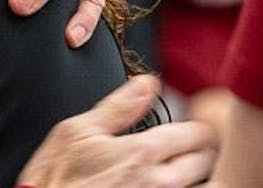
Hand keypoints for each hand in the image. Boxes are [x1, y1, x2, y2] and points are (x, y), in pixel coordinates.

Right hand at [17, 76, 218, 187]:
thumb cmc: (55, 179)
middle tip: (191, 147)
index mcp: (142, 153)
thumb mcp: (76, 132)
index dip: (197, 126)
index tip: (192, 126)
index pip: (195, 134)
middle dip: (202, 150)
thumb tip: (146, 84)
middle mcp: (161, 184)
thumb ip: (117, 107)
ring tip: (189, 171)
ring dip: (203, 177)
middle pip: (207, 161)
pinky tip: (177, 186)